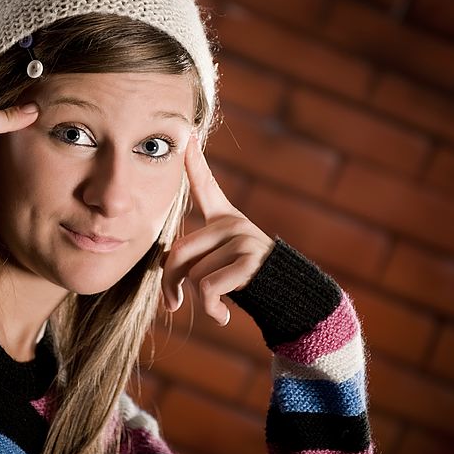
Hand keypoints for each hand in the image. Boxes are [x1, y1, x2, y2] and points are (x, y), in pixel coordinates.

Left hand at [161, 132, 273, 325]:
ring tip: (213, 308)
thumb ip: (193, 257)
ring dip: (197, 301)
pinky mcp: (249, 260)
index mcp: (224, 220)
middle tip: (172, 304)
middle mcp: (233, 224)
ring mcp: (243, 240)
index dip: (194, 161)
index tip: (186, 134)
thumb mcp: (219, 264)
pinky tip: (221, 319)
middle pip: (180, 252)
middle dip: (170, 283)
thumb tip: (162, 264)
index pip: (205, 186)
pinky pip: (209, 287)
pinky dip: (209, 310)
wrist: (291, 301)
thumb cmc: (247, 283)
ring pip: (194, 275)